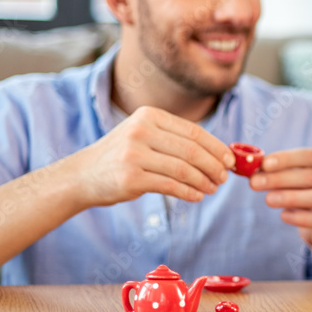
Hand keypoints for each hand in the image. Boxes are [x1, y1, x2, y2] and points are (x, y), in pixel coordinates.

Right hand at [64, 106, 234, 207]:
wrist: (81, 176)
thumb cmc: (121, 157)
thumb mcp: (143, 135)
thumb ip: (174, 139)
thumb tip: (218, 153)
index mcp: (149, 116)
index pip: (193, 131)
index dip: (216, 147)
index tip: (229, 160)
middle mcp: (141, 131)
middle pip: (192, 150)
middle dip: (213, 166)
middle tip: (224, 178)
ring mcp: (134, 154)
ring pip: (183, 169)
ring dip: (204, 181)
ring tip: (212, 189)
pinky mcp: (130, 178)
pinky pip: (170, 186)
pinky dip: (188, 192)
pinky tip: (197, 196)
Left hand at [249, 148, 311, 248]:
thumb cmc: (306, 193)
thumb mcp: (295, 179)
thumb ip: (278, 172)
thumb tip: (251, 170)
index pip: (310, 156)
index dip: (287, 159)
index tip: (264, 164)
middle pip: (311, 176)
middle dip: (280, 179)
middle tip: (255, 183)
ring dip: (290, 197)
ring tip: (268, 199)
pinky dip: (300, 218)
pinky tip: (283, 215)